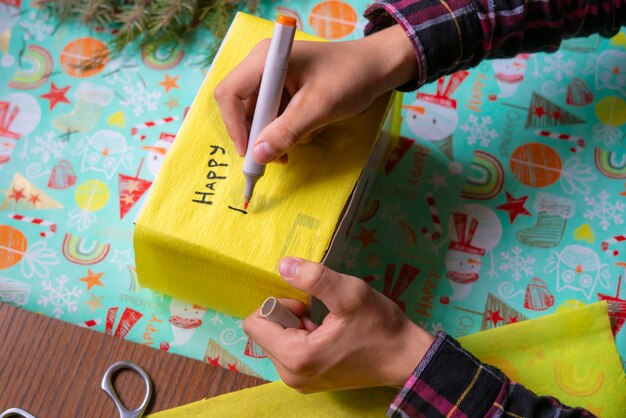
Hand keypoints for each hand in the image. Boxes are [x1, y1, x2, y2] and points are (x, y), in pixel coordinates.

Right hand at [215, 25, 416, 163]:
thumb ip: (287, 131)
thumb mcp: (319, 108)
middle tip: (276, 158)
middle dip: (258, 134)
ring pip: (258, 114)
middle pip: (241, 107)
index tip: (251, 153)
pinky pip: (273, 114)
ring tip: (299, 143)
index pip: (229, 94)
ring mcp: (274, 76)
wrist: (377, 67)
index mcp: (266, 60)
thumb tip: (259, 155)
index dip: (235, 126)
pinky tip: (308, 130)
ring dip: (275, 134)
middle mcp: (264, 65)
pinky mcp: (285, 87)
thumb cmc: (351, 77)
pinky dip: (286, 128)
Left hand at [243, 258, 433, 392]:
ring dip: (296, 326)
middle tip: (318, 312)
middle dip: (287, 316)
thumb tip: (283, 265)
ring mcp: (300, 382)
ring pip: (277, 342)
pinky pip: (290, 353)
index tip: (305, 304)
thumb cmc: (380, 327)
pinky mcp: (310, 381)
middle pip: (264, 334)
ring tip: (327, 324)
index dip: (277, 305)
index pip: (254, 324)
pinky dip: (303, 338)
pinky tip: (329, 334)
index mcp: (296, 358)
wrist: (406, 358)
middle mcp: (291, 376)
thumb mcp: (350, 294)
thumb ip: (314, 278)